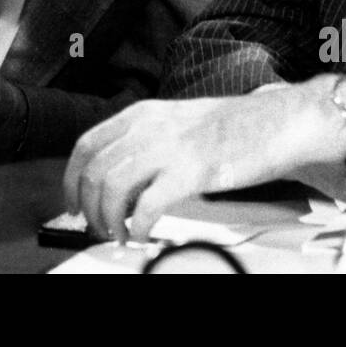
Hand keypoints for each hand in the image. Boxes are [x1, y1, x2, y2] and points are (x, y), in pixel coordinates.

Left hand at [63, 78, 345, 241]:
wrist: (273, 124)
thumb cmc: (231, 127)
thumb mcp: (175, 120)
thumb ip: (144, 139)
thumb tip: (116, 175)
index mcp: (142, 113)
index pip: (87, 145)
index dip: (72, 179)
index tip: (72, 202)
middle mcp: (148, 127)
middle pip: (94, 171)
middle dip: (88, 207)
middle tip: (97, 227)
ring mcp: (168, 148)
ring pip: (112, 188)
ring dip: (109, 219)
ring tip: (120, 234)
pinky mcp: (190, 172)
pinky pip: (146, 206)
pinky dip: (138, 226)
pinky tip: (143, 234)